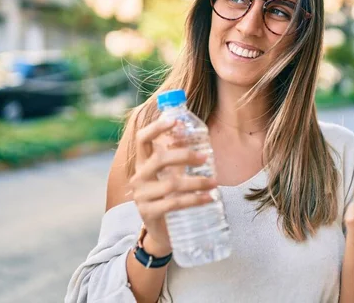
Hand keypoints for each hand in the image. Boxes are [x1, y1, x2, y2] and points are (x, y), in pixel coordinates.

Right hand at [130, 117, 216, 253]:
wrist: (161, 232)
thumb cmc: (169, 197)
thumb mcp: (171, 175)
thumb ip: (177, 156)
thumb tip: (189, 130)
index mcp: (142, 164)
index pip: (143, 140)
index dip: (156, 128)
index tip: (175, 121)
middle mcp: (138, 177)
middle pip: (159, 159)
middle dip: (185, 155)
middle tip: (206, 157)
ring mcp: (141, 196)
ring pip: (171, 183)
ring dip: (196, 181)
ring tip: (214, 182)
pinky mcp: (149, 213)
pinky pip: (174, 203)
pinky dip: (195, 199)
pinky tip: (209, 198)